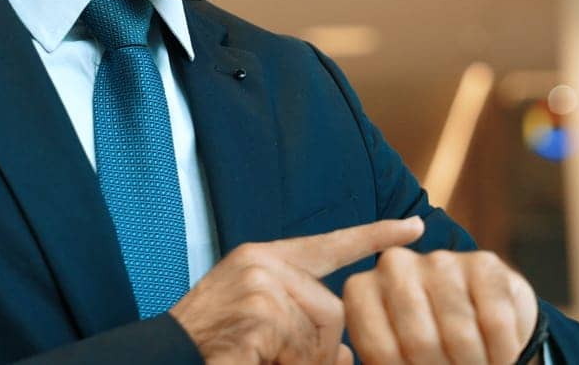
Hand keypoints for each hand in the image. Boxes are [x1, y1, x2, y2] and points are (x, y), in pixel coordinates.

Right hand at [170, 217, 424, 364]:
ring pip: (322, 331)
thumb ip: (305, 331)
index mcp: (263, 259)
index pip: (329, 245)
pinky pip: (302, 348)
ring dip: (301, 361)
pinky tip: (254, 358)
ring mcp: (260, 282)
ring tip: (263, 358)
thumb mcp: (263, 332)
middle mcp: (262, 261)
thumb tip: (347, 353)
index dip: (374, 237)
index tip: (414, 227)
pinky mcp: (260, 309)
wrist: (164, 357)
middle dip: (319, 348)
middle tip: (279, 360)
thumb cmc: (213, 347)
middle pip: (333, 306)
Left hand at [343, 248, 538, 364]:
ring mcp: (440, 259)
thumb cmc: (425, 346)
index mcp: (361, 291)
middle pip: (420, 342)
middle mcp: (394, 265)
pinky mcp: (485, 262)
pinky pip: (496, 321)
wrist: (477, 321)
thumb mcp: (394, 356)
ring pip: (459, 334)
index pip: (381, 351)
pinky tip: (500, 355)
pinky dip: (502, 352)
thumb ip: (382, 360)